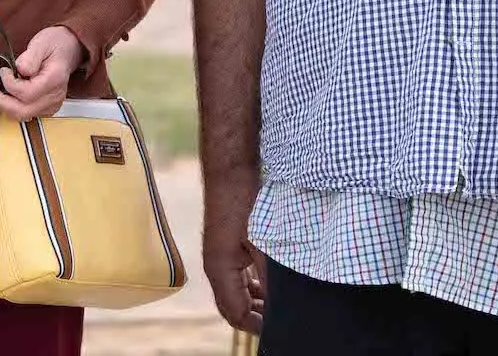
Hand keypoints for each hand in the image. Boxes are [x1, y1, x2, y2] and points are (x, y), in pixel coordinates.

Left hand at [0, 25, 82, 121]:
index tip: (3, 71)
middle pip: (23, 111)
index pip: (27, 93)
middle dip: (0, 101)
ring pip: (23, 115)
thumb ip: (30, 56)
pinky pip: (26, 114)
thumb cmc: (55, 44)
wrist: (69, 49)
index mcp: (54, 79)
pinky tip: (5, 95)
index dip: (10, 84)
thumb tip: (19, 69)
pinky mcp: (47, 108)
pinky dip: (12, 107)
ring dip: (4, 106)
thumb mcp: (42, 42)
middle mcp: (54, 96)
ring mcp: (52, 104)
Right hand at [203, 167, 266, 333]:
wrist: (230, 171)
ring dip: (255, 302)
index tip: (281, 327)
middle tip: (283, 318)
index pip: (235, 314)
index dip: (258, 326)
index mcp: (219, 271)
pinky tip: (270, 283)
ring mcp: (217, 257)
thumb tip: (281, 306)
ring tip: (280, 303)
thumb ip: (271, 279)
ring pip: (234, 294)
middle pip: (231, 308)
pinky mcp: (224, 248)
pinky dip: (251, 287)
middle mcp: (214, 268)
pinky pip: (235, 278)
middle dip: (255, 317)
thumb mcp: (264, 244)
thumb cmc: (245, 203)